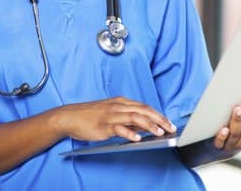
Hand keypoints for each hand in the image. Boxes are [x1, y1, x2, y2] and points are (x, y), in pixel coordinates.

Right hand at [54, 97, 175, 141]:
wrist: (71, 116)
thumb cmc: (91, 115)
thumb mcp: (112, 113)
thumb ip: (127, 118)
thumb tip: (143, 125)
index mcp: (122, 102)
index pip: (145, 106)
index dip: (158, 114)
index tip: (169, 122)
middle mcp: (118, 106)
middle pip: (143, 110)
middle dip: (159, 119)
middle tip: (170, 127)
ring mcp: (111, 115)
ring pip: (134, 117)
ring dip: (149, 125)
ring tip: (159, 132)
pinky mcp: (103, 125)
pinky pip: (119, 128)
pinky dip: (129, 133)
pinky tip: (137, 138)